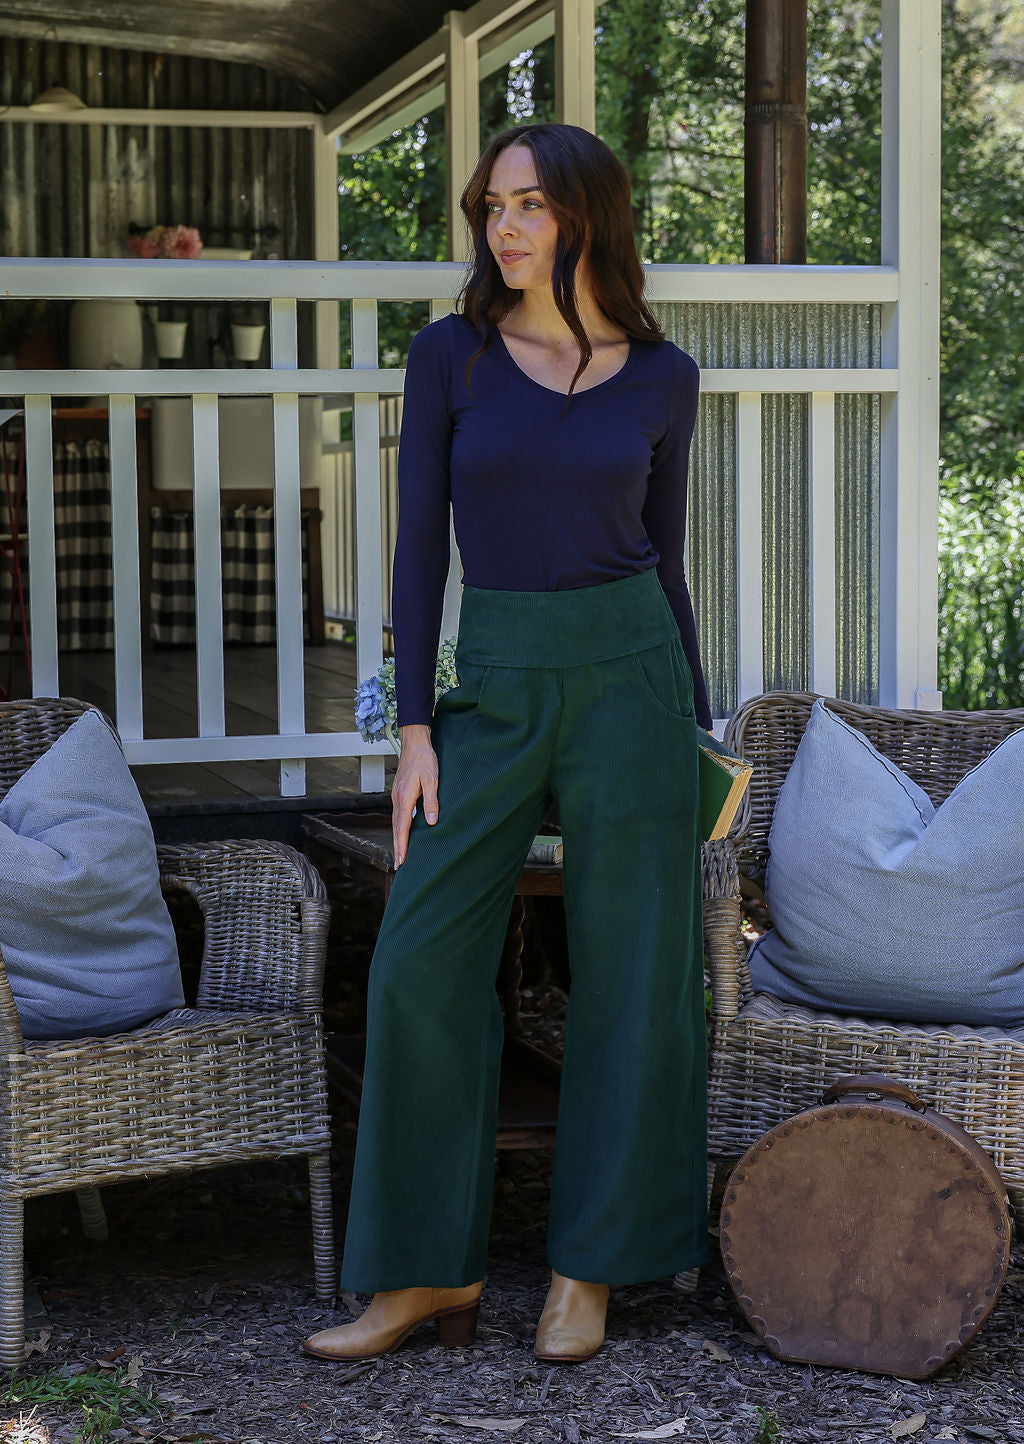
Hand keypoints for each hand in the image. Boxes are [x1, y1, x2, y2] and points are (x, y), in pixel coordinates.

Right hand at [391, 724, 438, 866]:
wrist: (414, 743)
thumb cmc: (424, 759)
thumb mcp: (432, 779)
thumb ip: (431, 801)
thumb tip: (431, 821)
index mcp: (405, 797)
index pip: (403, 827)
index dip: (403, 845)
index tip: (402, 860)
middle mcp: (397, 799)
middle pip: (396, 828)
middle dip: (397, 847)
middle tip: (399, 865)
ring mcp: (396, 796)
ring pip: (395, 822)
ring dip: (397, 839)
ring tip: (400, 854)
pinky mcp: (399, 793)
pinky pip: (397, 815)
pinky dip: (399, 828)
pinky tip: (402, 833)